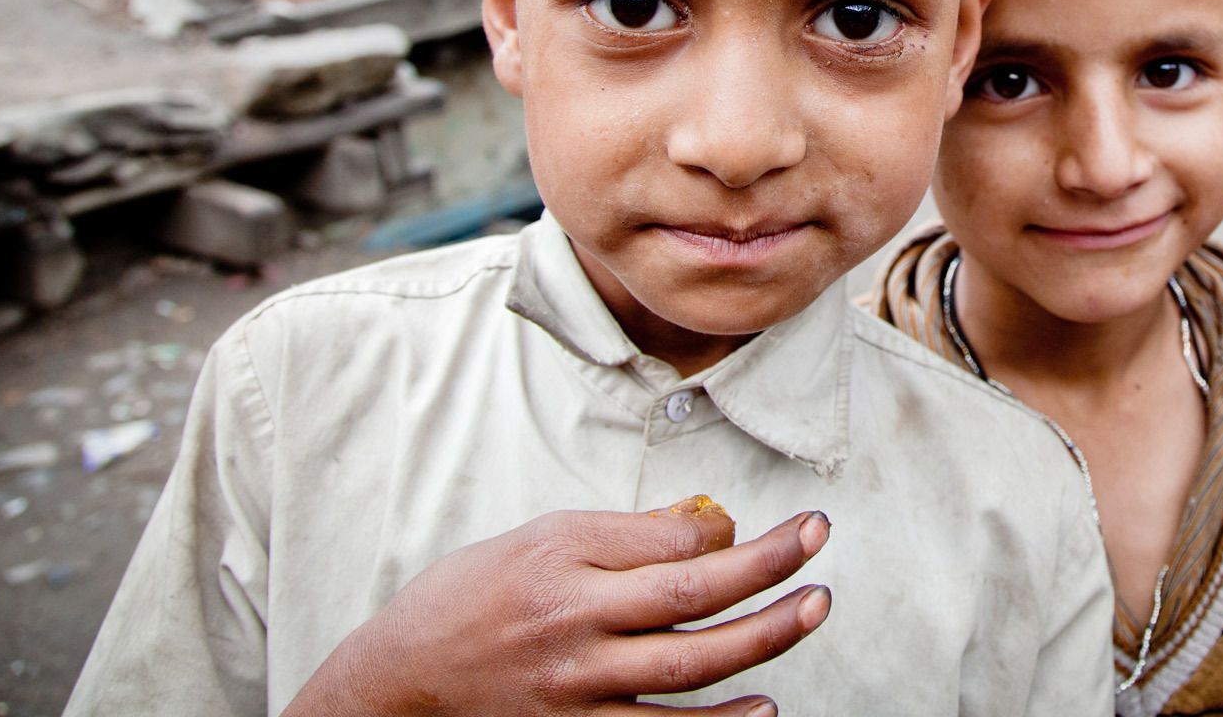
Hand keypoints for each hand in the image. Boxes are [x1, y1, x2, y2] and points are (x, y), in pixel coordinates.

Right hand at [284, 496, 832, 716]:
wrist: (403, 679)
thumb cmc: (473, 595)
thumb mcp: (540, 539)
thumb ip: (624, 535)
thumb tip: (707, 525)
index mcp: (562, 562)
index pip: (669, 544)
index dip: (731, 533)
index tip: (777, 524)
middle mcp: (574, 625)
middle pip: (690, 597)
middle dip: (764, 568)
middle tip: (819, 541)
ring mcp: (579, 688)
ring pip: (688, 665)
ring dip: (761, 639)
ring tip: (812, 609)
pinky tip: (764, 707)